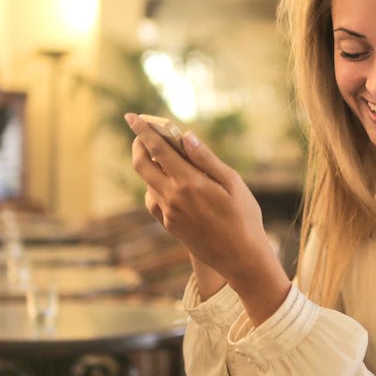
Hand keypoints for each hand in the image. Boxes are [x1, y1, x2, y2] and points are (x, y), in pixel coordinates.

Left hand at [126, 114, 289, 321]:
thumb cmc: (244, 218)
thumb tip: (186, 136)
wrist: (240, 259)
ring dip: (149, 165)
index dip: (143, 131)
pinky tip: (169, 183)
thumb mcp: (232, 183)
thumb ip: (206, 159)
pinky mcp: (169, 225)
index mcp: (189, 183)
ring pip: (146, 182)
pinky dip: (155, 185)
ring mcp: (168, 214)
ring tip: (165, 155)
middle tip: (146, 134)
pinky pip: (153, 200)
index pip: (157, 149)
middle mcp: (172, 197)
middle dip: (139, 145)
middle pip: (141, 165)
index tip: (132, 117)